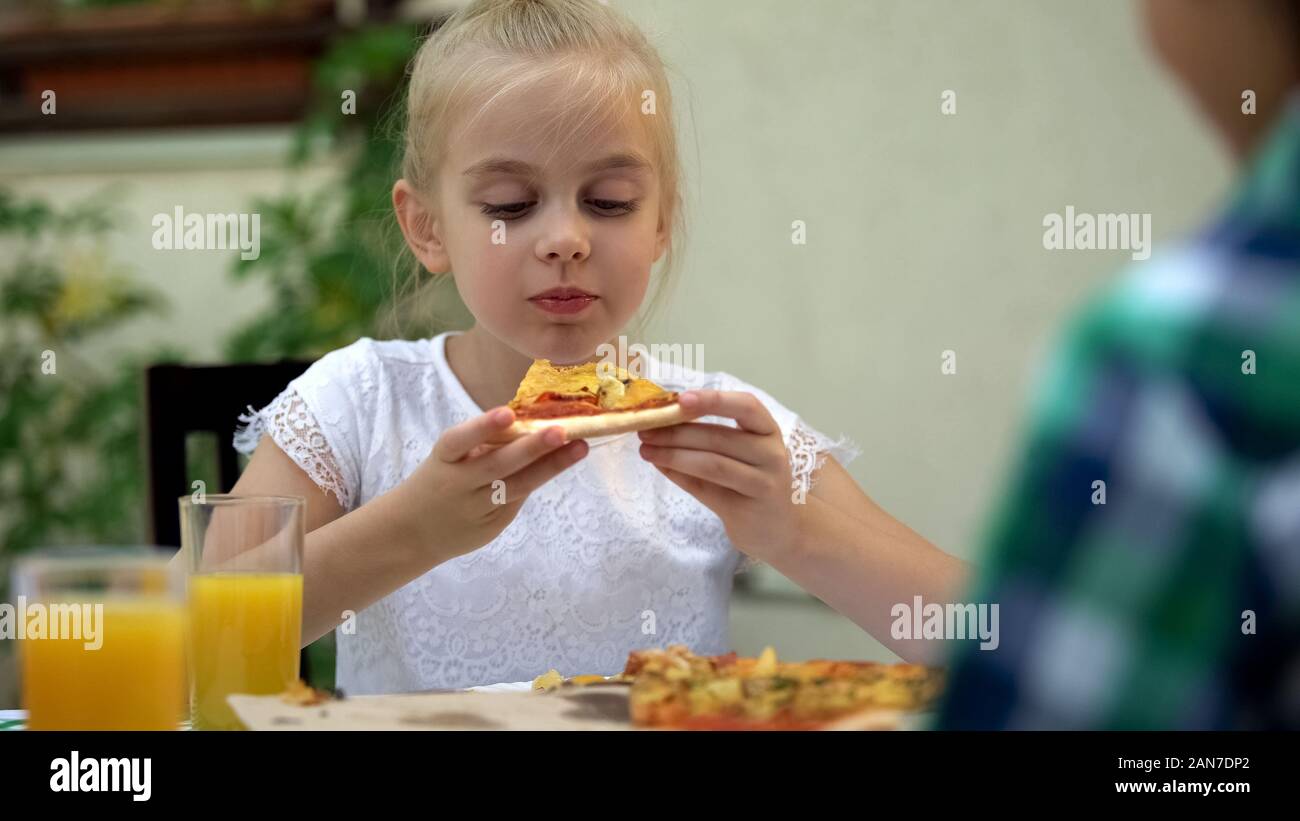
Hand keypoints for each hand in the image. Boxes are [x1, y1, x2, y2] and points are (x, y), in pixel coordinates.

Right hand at [398, 407, 587, 561]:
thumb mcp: (449, 459)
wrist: (411, 532)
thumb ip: (482, 445)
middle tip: (561, 431)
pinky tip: (561, 462)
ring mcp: (476, 509)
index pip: (459, 440)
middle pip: (497, 466)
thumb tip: (528, 420)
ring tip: (579, 448)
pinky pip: (517, 500)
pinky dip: (538, 480)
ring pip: (516, 486)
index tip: (507, 413)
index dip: (482, 427)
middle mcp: (459, 484)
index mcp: (443, 459)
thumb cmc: (439, 480)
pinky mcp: (491, 527)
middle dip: (531, 448)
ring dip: (550, 466)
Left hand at [637, 390, 800, 562]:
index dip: (714, 400)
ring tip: (646, 450)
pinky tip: (661, 467)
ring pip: (712, 464)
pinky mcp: (745, 510)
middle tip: (645, 429)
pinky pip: (705, 489)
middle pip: (719, 438)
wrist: (779, 527)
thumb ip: (711, 436)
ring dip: (673, 455)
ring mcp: (762, 484)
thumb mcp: (742, 452)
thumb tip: (663, 420)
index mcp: (768, 431)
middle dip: (677, 432)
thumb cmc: (754, 480)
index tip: (681, 398)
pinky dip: (679, 476)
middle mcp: (771, 454)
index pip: (746, 406)